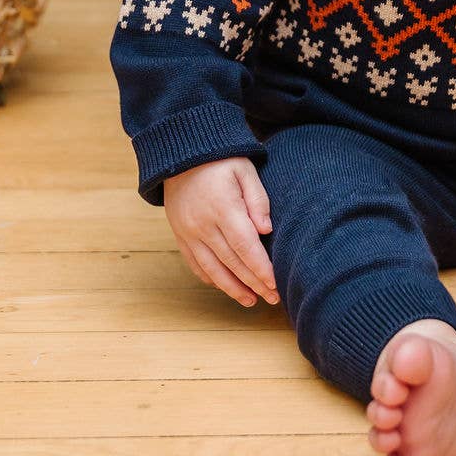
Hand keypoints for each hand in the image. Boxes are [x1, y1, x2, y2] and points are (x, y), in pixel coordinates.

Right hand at [163, 157, 278, 307]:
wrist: (179, 154)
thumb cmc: (219, 159)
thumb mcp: (245, 169)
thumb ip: (257, 199)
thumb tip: (266, 230)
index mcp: (223, 207)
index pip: (246, 247)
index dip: (261, 269)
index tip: (276, 284)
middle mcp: (203, 225)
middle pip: (232, 262)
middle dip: (254, 284)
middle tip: (273, 298)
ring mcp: (188, 232)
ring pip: (212, 269)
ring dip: (233, 289)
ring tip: (251, 301)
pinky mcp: (180, 235)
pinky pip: (195, 264)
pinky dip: (212, 279)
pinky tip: (226, 286)